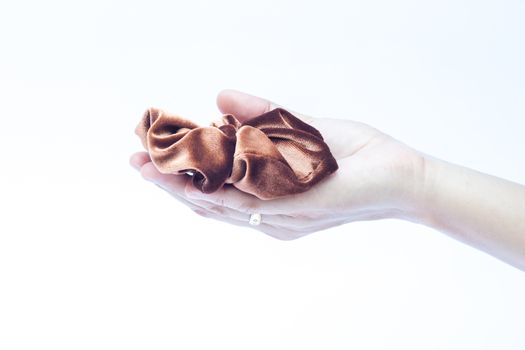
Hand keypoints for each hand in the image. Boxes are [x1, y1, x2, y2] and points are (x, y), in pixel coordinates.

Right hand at [130, 89, 425, 239]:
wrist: (401, 176)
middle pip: (208, 202)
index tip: (152, 152)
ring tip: (149, 168)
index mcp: (267, 196)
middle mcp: (267, 213)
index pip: (215, 188)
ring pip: (219, 206)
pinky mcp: (295, 210)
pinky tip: (187, 176)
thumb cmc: (355, 155)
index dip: (181, 173)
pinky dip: (215, 189)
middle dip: (169, 182)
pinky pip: (247, 202)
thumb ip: (261, 116)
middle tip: (136, 162)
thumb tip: (219, 97)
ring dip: (181, 187)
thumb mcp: (300, 128)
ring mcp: (279, 216)